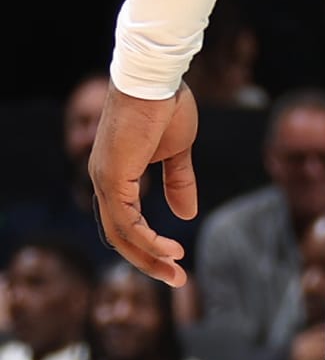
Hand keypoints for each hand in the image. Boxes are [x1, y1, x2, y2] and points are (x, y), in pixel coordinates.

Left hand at [89, 83, 199, 285]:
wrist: (156, 78)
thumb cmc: (165, 105)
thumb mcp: (178, 152)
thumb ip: (179, 182)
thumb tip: (186, 216)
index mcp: (115, 174)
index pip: (124, 221)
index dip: (148, 244)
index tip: (177, 259)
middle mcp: (103, 180)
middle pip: (119, 236)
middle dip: (148, 262)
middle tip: (177, 281)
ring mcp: (104, 180)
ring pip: (121, 235)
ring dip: (149, 258)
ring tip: (178, 273)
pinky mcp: (112, 178)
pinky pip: (128, 222)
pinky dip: (149, 240)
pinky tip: (171, 250)